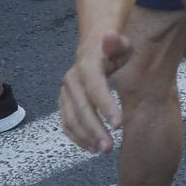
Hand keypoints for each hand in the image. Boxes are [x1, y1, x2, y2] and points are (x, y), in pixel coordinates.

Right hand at [59, 31, 133, 153]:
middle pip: (81, 108)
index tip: (119, 125)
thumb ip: (117, 42)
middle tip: (110, 147)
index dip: (106, 106)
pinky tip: (91, 147)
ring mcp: (65, 93)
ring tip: (103, 150)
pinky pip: (66, 124)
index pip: (95, 88)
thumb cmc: (114, 49)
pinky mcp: (63, 104)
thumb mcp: (121, 43)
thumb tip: (108, 36)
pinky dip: (77, 137)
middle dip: (95, 129)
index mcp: (86, 66)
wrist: (93, 49)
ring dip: (85, 137)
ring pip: (70, 119)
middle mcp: (71, 81)